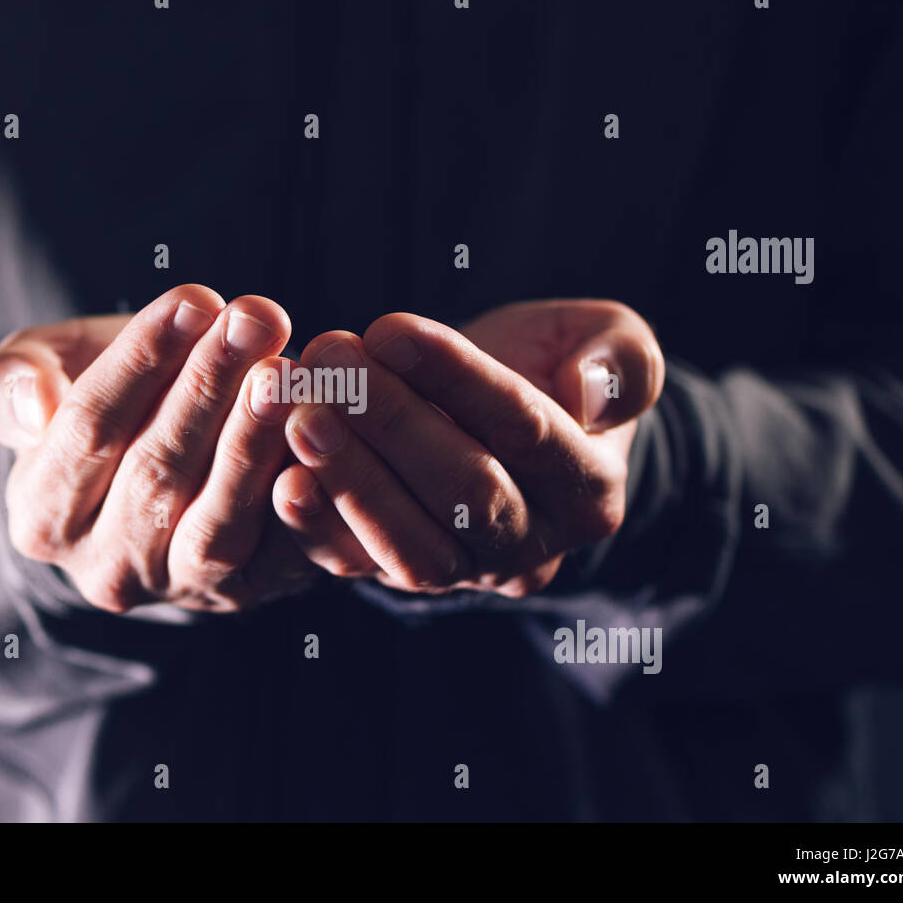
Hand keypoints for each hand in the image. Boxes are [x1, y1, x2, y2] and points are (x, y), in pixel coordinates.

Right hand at [0, 285, 316, 612]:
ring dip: (257, 443)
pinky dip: (308, 502)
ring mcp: (182, 589)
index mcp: (42, 516)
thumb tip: (37, 408)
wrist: (147, 464)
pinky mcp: (252, 590)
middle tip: (256, 317)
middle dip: (210, 387)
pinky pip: (285, 554)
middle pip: (158, 472)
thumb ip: (8, 383)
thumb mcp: (33, 373)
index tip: (193, 298)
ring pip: (219, 522)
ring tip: (288, 371)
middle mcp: (107, 568)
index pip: (88, 432)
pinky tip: (327, 436)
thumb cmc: (89, 399)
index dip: (141, 363)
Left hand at [272, 299, 664, 596]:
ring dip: (350, 479)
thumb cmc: (559, 368)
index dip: (458, 379)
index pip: (526, 431)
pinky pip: (357, 565)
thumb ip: (622, 363)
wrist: (509, 419)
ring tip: (299, 411)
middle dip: (391, 426)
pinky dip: (317, 528)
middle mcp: (532, 546)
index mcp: (589, 489)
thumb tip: (590, 390)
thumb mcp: (613, 343)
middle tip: (328, 363)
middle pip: (466, 496)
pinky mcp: (397, 574)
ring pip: (411, 547)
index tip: (390, 328)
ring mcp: (463, 573)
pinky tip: (280, 479)